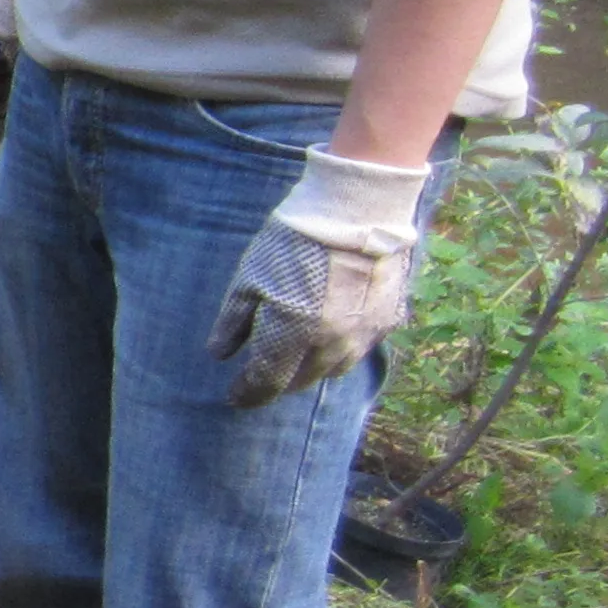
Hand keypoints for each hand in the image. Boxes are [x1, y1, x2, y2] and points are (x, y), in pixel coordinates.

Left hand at [209, 146, 431, 406]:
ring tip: (295, 362)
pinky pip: (360, 349)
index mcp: (292, 336)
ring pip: (333, 370)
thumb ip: (233, 322)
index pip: (267, 382)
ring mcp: (363, 336)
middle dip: (278, 383)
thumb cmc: (293, 241)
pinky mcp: (387, 320)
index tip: (234, 396)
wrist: (357, 211)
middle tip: (262, 379)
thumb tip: (220, 356)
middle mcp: (330, 345)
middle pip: (301, 381)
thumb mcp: (249, 279)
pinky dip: (339, 350)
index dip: (248, 393)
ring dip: (310, 370)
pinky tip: (330, 337)